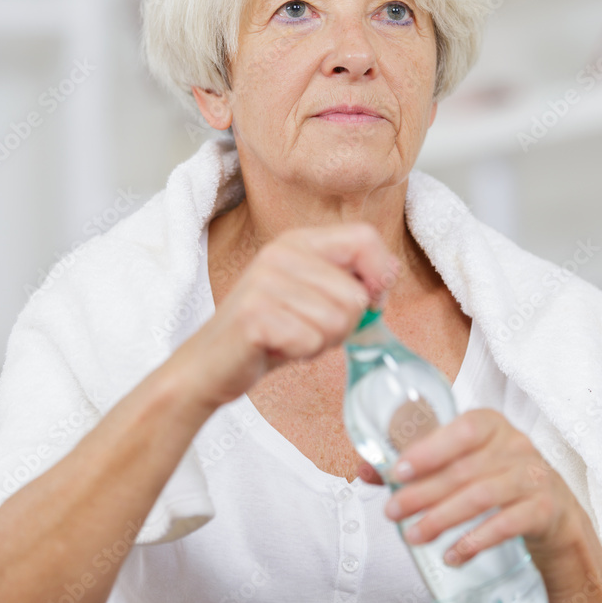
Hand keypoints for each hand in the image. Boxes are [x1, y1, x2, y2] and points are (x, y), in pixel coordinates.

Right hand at [180, 223, 398, 409]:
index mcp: (297, 241)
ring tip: (290, 336)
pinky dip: (301, 354)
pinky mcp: (254, 316)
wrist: (211, 364)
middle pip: (356, 294)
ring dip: (320, 342)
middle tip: (307, 328)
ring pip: (337, 321)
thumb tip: (390, 271)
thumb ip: (350, 278)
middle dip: (344, 326)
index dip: (379, 276)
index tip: (368, 302)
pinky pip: (311, 342)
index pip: (365, 238)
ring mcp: (263, 283)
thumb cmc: (269, 331)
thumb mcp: (312, 295)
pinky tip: (277, 348)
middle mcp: (279, 254)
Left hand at [358, 408, 583, 572]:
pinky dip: (475, 542)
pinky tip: (452, 555)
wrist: (552, 511)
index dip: (429, 450)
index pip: (462, 430)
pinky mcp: (545, 510)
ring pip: (481, 497)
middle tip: (391, 512)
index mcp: (491, 425)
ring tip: (413, 536)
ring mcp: (533, 477)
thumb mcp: (462, 464)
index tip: (398, 471)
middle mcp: (516, 446)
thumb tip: (365, 470)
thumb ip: (416, 464)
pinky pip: (506, 526)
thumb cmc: (494, 479)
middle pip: (464, 470)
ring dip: (442, 519)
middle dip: (422, 493)